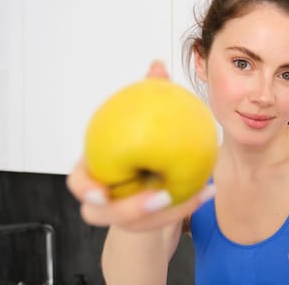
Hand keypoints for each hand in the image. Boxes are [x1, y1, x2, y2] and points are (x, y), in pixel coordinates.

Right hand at [65, 60, 215, 231]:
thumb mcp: (138, 122)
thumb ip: (145, 96)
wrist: (141, 179)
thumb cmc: (135, 144)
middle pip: (107, 214)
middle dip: (132, 211)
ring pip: (141, 224)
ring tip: (197, 194)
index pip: (78, 184)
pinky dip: (188, 205)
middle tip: (161, 196)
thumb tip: (157, 64)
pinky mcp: (145, 225)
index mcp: (91, 175)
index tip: (104, 192)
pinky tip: (210, 190)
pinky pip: (165, 221)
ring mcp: (122, 218)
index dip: (87, 190)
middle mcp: (102, 202)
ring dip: (170, 213)